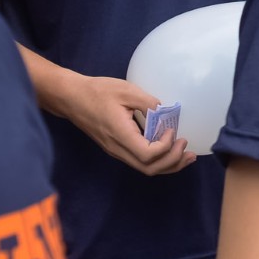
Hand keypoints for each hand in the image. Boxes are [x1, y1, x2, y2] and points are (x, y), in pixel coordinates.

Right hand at [56, 73, 192, 174]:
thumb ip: (150, 103)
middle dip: (173, 161)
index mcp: (120, 134)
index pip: (148, 155)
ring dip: (168, 164)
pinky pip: (140, 161)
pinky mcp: (116, 148)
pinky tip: (170, 151)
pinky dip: (158, 160)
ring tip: (186, 155)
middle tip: (187, 147)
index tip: (172, 130)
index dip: (166, 147)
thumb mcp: (127, 91)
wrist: (70, 97)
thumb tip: (167, 113)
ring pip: (145, 168)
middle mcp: (117, 148)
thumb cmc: (98, 91)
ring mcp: (116, 150)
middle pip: (149, 168)